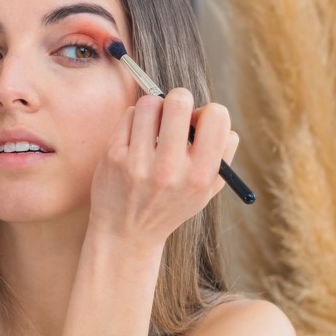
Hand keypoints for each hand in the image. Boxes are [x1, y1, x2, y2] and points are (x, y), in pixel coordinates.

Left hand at [88, 87, 238, 247]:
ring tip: (154, 126)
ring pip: (150, 103)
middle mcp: (170, 169)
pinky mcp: (113, 157)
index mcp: (200, 176)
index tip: (198, 122)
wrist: (126, 234)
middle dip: (179, 101)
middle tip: (174, 114)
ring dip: (154, 108)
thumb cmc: (171, 204)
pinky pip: (129, 114)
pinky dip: (135, 118)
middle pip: (179, 101)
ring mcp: (138, 163)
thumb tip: (213, 112)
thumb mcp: (207, 189)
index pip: (216, 117)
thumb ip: (222, 152)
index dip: (208, 112)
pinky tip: (136, 136)